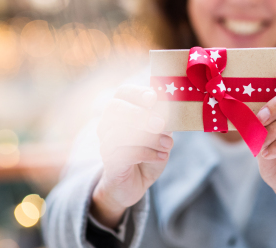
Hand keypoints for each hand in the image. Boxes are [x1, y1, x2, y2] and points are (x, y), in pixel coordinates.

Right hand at [90, 85, 171, 228]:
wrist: (134, 183)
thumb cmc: (148, 152)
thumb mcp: (160, 134)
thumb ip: (163, 120)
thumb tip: (169, 108)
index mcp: (122, 110)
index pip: (123, 92)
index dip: (137, 92)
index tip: (153, 98)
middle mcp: (108, 124)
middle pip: (115, 109)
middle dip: (139, 114)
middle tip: (160, 124)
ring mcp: (105, 143)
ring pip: (119, 133)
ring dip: (148, 138)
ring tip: (167, 145)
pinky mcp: (109, 163)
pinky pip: (123, 154)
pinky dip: (146, 154)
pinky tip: (161, 156)